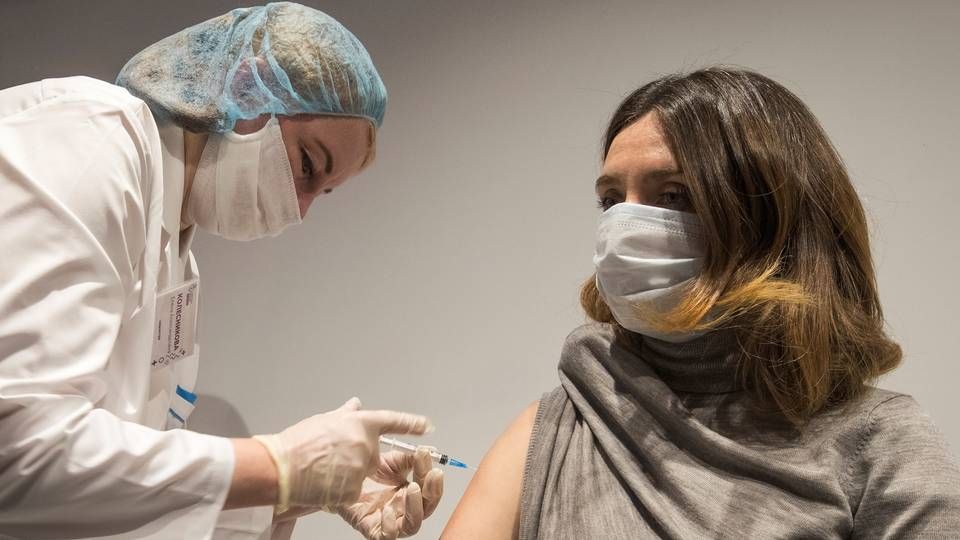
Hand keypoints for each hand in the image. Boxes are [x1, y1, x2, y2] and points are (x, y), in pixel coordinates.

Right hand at [253, 397, 432, 512]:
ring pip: (362, 473)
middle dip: (358, 455)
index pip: (393, 421)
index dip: (412, 424)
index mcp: (361, 423)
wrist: (282, 467)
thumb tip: (355, 405)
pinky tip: (324, 481)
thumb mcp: (325, 419)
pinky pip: (353, 490)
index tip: (426, 426)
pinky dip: (341, 488)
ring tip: (324, 468)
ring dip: (348, 472)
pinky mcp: (354, 490)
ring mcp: (361, 469)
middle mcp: (366, 445)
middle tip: (333, 455)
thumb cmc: (298, 443)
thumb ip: (346, 414)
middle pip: (374, 453)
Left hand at [339, 447, 443, 538]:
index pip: (429, 489)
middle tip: (431, 474)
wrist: (341, 479)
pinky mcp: (372, 529)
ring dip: (416, 507)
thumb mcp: (391, 460)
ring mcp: (390, 521)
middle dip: (433, 491)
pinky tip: (387, 509)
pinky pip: (387, 536)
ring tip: (412, 488)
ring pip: (412, 525)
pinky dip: (390, 525)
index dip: (432, 475)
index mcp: (410, 494)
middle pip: (427, 509)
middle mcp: (403, 509)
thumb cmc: (365, 473)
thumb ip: (410, 458)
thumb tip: (428, 451)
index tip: (426, 456)